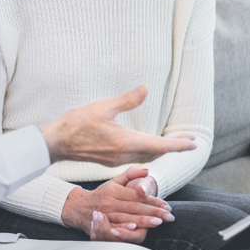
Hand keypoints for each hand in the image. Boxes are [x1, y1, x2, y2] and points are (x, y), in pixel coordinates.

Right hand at [40, 86, 195, 165]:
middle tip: (188, 141)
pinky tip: (149, 147)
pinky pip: (137, 160)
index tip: (193, 144)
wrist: (57, 142)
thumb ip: (127, 99)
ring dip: (161, 151)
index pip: (160, 145)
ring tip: (173, 143)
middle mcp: (125, 155)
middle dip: (174, 147)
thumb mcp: (104, 107)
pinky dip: (148, 153)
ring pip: (147, 158)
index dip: (178, 145)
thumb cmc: (78, 123)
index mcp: (126, 142)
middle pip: (156, 153)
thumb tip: (146, 89)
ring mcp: (117, 160)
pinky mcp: (111, 161)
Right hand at [61, 167, 174, 242]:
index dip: (153, 201)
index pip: (138, 196)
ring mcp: (105, 214)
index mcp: (115, 190)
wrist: (77, 207)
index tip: (167, 205)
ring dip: (143, 221)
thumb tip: (147, 170)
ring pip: (127, 218)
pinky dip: (124, 228)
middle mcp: (110, 202)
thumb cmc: (100, 194)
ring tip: (158, 223)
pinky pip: (114, 227)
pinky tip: (135, 230)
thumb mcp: (114, 182)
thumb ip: (130, 174)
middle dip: (154, 212)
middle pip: (135, 207)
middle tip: (169, 216)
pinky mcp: (100, 225)